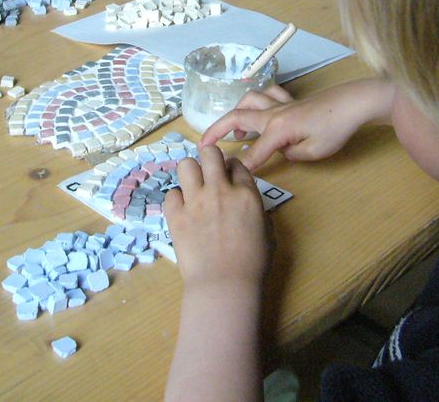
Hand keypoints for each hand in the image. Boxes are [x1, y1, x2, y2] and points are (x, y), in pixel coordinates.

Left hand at [164, 144, 268, 401]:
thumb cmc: (253, 264)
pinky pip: (171, 194)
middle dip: (209, 159)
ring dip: (190, 173)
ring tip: (192, 188)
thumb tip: (246, 205)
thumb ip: (256, 211)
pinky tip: (182, 211)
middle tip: (209, 174)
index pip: (237, 164)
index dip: (232, 169)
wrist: (224, 284)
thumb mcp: (267, 232)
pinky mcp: (176, 215)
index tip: (229, 179)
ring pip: (186, 164)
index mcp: (246, 194)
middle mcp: (220, 190)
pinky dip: (176, 200)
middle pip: (210, 153)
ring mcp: (196, 201)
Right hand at [199, 79, 396, 171]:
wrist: (354, 102)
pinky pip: (268, 94)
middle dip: (216, 131)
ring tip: (232, 128)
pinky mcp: (291, 99)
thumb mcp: (315, 152)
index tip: (222, 176)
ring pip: (249, 100)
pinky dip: (259, 100)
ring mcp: (281, 103)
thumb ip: (292, 155)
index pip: (253, 152)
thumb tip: (281, 151)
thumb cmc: (336, 128)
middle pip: (237, 117)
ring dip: (235, 112)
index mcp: (278, 129)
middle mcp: (273, 113)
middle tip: (203, 145)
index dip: (239, 166)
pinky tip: (260, 109)